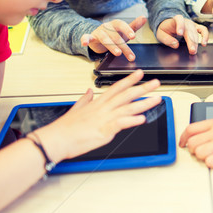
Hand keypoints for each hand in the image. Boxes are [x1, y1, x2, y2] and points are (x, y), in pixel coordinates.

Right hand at [35, 70, 161, 161]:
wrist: (56, 140)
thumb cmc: (65, 128)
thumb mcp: (76, 108)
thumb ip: (85, 99)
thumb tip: (89, 91)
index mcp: (98, 103)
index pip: (117, 88)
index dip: (129, 80)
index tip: (140, 73)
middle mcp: (103, 108)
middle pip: (126, 95)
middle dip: (142, 88)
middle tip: (156, 82)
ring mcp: (104, 118)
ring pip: (128, 108)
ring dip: (144, 103)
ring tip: (156, 99)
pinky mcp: (104, 130)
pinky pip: (120, 123)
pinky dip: (132, 121)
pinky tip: (142, 119)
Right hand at [81, 16, 146, 60]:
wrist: (99, 37)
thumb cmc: (114, 34)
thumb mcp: (125, 31)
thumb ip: (134, 26)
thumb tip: (144, 17)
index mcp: (115, 24)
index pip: (121, 25)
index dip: (127, 30)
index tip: (133, 36)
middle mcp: (107, 26)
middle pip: (115, 36)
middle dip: (124, 46)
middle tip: (130, 55)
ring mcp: (98, 32)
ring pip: (105, 38)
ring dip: (111, 46)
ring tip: (118, 53)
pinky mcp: (91, 37)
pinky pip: (87, 37)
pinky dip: (85, 39)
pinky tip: (84, 43)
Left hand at [156, 15, 208, 53]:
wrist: (169, 24)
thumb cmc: (165, 29)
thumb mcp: (160, 34)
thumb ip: (166, 39)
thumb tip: (176, 44)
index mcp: (175, 20)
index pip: (179, 19)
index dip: (180, 26)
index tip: (180, 34)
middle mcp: (185, 21)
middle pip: (189, 30)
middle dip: (191, 41)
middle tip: (191, 50)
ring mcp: (191, 24)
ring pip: (195, 32)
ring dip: (196, 42)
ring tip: (194, 50)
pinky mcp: (196, 28)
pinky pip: (203, 30)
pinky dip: (205, 36)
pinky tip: (204, 43)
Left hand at [179, 117, 212, 167]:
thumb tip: (202, 133)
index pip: (191, 129)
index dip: (183, 138)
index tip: (183, 143)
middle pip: (192, 143)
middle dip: (193, 150)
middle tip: (201, 152)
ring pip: (198, 153)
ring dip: (202, 157)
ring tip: (212, 157)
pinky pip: (210, 162)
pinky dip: (211, 164)